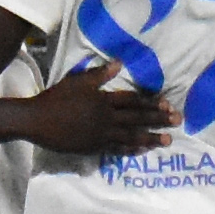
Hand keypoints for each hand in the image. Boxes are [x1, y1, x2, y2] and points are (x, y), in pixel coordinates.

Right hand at [27, 58, 177, 154]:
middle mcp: (106, 118)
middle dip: (159, 120)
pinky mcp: (94, 147)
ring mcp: (101, 135)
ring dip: (151, 138)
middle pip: (137, 118)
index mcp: (103, 100)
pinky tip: (144, 150)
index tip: (168, 104)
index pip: (133, 101)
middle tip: (178, 121)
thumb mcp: (78, 81)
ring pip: (131, 136)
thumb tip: (120, 62)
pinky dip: (132, 150)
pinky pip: (118, 149)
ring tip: (167, 141)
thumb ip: (100, 74)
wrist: (36, 120)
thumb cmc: (56, 98)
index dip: (151, 102)